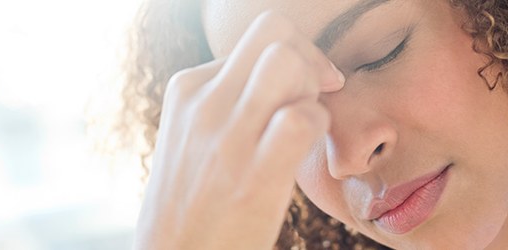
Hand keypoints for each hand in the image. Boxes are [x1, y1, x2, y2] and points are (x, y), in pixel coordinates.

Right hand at [133, 11, 344, 249]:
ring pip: (287, 62)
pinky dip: (317, 126)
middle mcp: (204, 101)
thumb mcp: (196, 135)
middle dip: (306, 57)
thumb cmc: (196, 199)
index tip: (304, 87)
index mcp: (189, 87)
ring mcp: (226, 135)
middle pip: (274, 32)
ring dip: (311, 88)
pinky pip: (303, 117)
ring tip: (304, 123)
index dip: (294, 56)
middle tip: (311, 96)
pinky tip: (304, 151)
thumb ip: (232, 99)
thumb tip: (292, 73)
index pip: (259, 37)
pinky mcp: (254, 173)